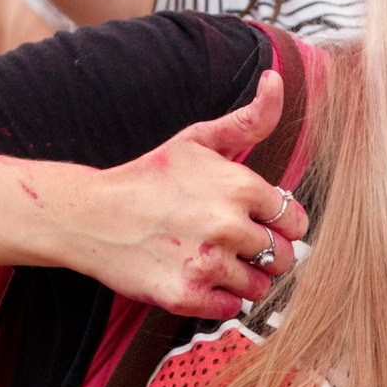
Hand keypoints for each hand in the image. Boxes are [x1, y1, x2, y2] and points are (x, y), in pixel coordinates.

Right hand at [60, 70, 310, 316]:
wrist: (91, 214)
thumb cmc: (151, 176)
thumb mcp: (199, 140)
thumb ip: (250, 119)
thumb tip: (277, 77)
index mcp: (241, 186)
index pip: (295, 221)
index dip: (278, 224)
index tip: (256, 222)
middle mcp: (228, 225)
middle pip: (283, 257)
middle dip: (265, 254)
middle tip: (233, 244)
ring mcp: (207, 263)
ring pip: (258, 287)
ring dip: (241, 279)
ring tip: (212, 260)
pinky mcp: (185, 295)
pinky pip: (229, 309)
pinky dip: (218, 300)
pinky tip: (196, 277)